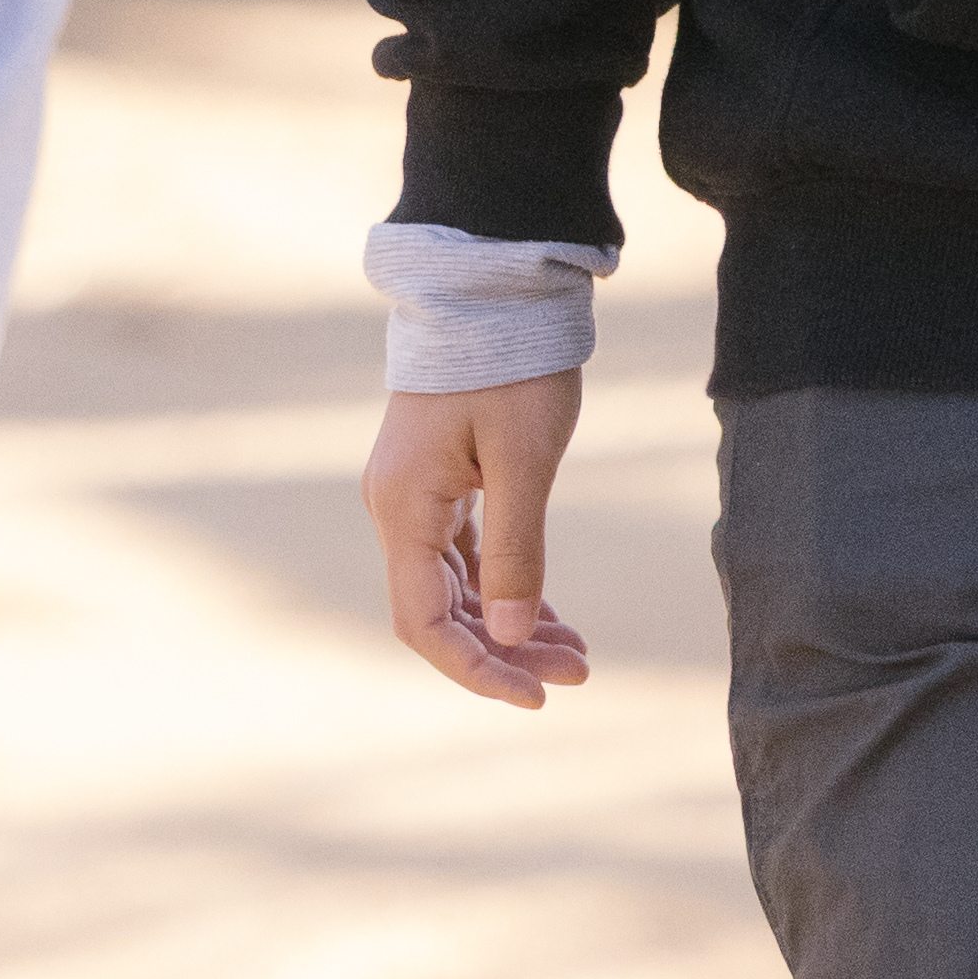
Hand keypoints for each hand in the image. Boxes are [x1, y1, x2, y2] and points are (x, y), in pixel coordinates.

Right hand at [362, 376, 594, 704]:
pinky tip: (548, 614)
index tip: (538, 695)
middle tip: (581, 673)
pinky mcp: (439, 480)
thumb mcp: (525, 459)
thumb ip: (516, 552)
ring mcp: (415, 494)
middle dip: (507, 652)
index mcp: (404, 508)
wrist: (495, 283)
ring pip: (457, 587)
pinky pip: (464, 556)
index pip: (425, 624)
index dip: (477, 670)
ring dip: (511, 624)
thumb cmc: (511, 361)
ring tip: (577, 654)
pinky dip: (505, 587)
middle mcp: (396, 508)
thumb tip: (509, 640)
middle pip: (442, 612)